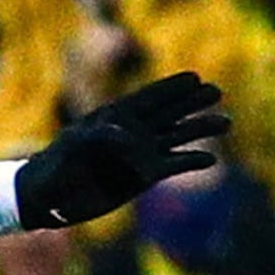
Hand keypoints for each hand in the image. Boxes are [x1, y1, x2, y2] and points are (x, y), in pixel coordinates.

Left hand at [17, 72, 229, 227]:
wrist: (48, 196)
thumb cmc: (54, 166)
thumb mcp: (73, 148)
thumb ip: (98, 138)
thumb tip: (127, 135)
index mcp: (114, 117)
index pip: (148, 99)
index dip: (171, 88)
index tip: (195, 77)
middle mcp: (132, 133)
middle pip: (169, 113)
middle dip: (193, 102)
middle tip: (217, 92)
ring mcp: (139, 154)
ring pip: (176, 137)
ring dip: (200, 130)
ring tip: (226, 122)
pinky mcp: (143, 177)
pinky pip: (172, 164)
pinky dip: (190, 160)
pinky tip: (210, 159)